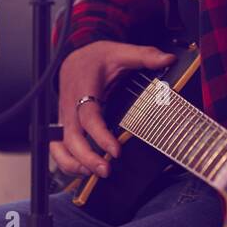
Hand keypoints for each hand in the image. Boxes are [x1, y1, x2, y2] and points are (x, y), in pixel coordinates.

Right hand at [52, 40, 175, 177]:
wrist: (75, 59)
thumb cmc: (97, 58)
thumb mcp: (121, 52)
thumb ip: (145, 56)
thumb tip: (168, 59)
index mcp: (83, 87)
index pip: (88, 115)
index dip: (100, 135)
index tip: (116, 150)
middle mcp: (70, 105)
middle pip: (71, 137)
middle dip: (86, 157)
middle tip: (106, 170)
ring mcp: (64, 118)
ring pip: (60, 146)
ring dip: (72, 164)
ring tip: (94, 174)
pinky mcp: (63, 126)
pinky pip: (58, 148)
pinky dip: (66, 162)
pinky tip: (84, 171)